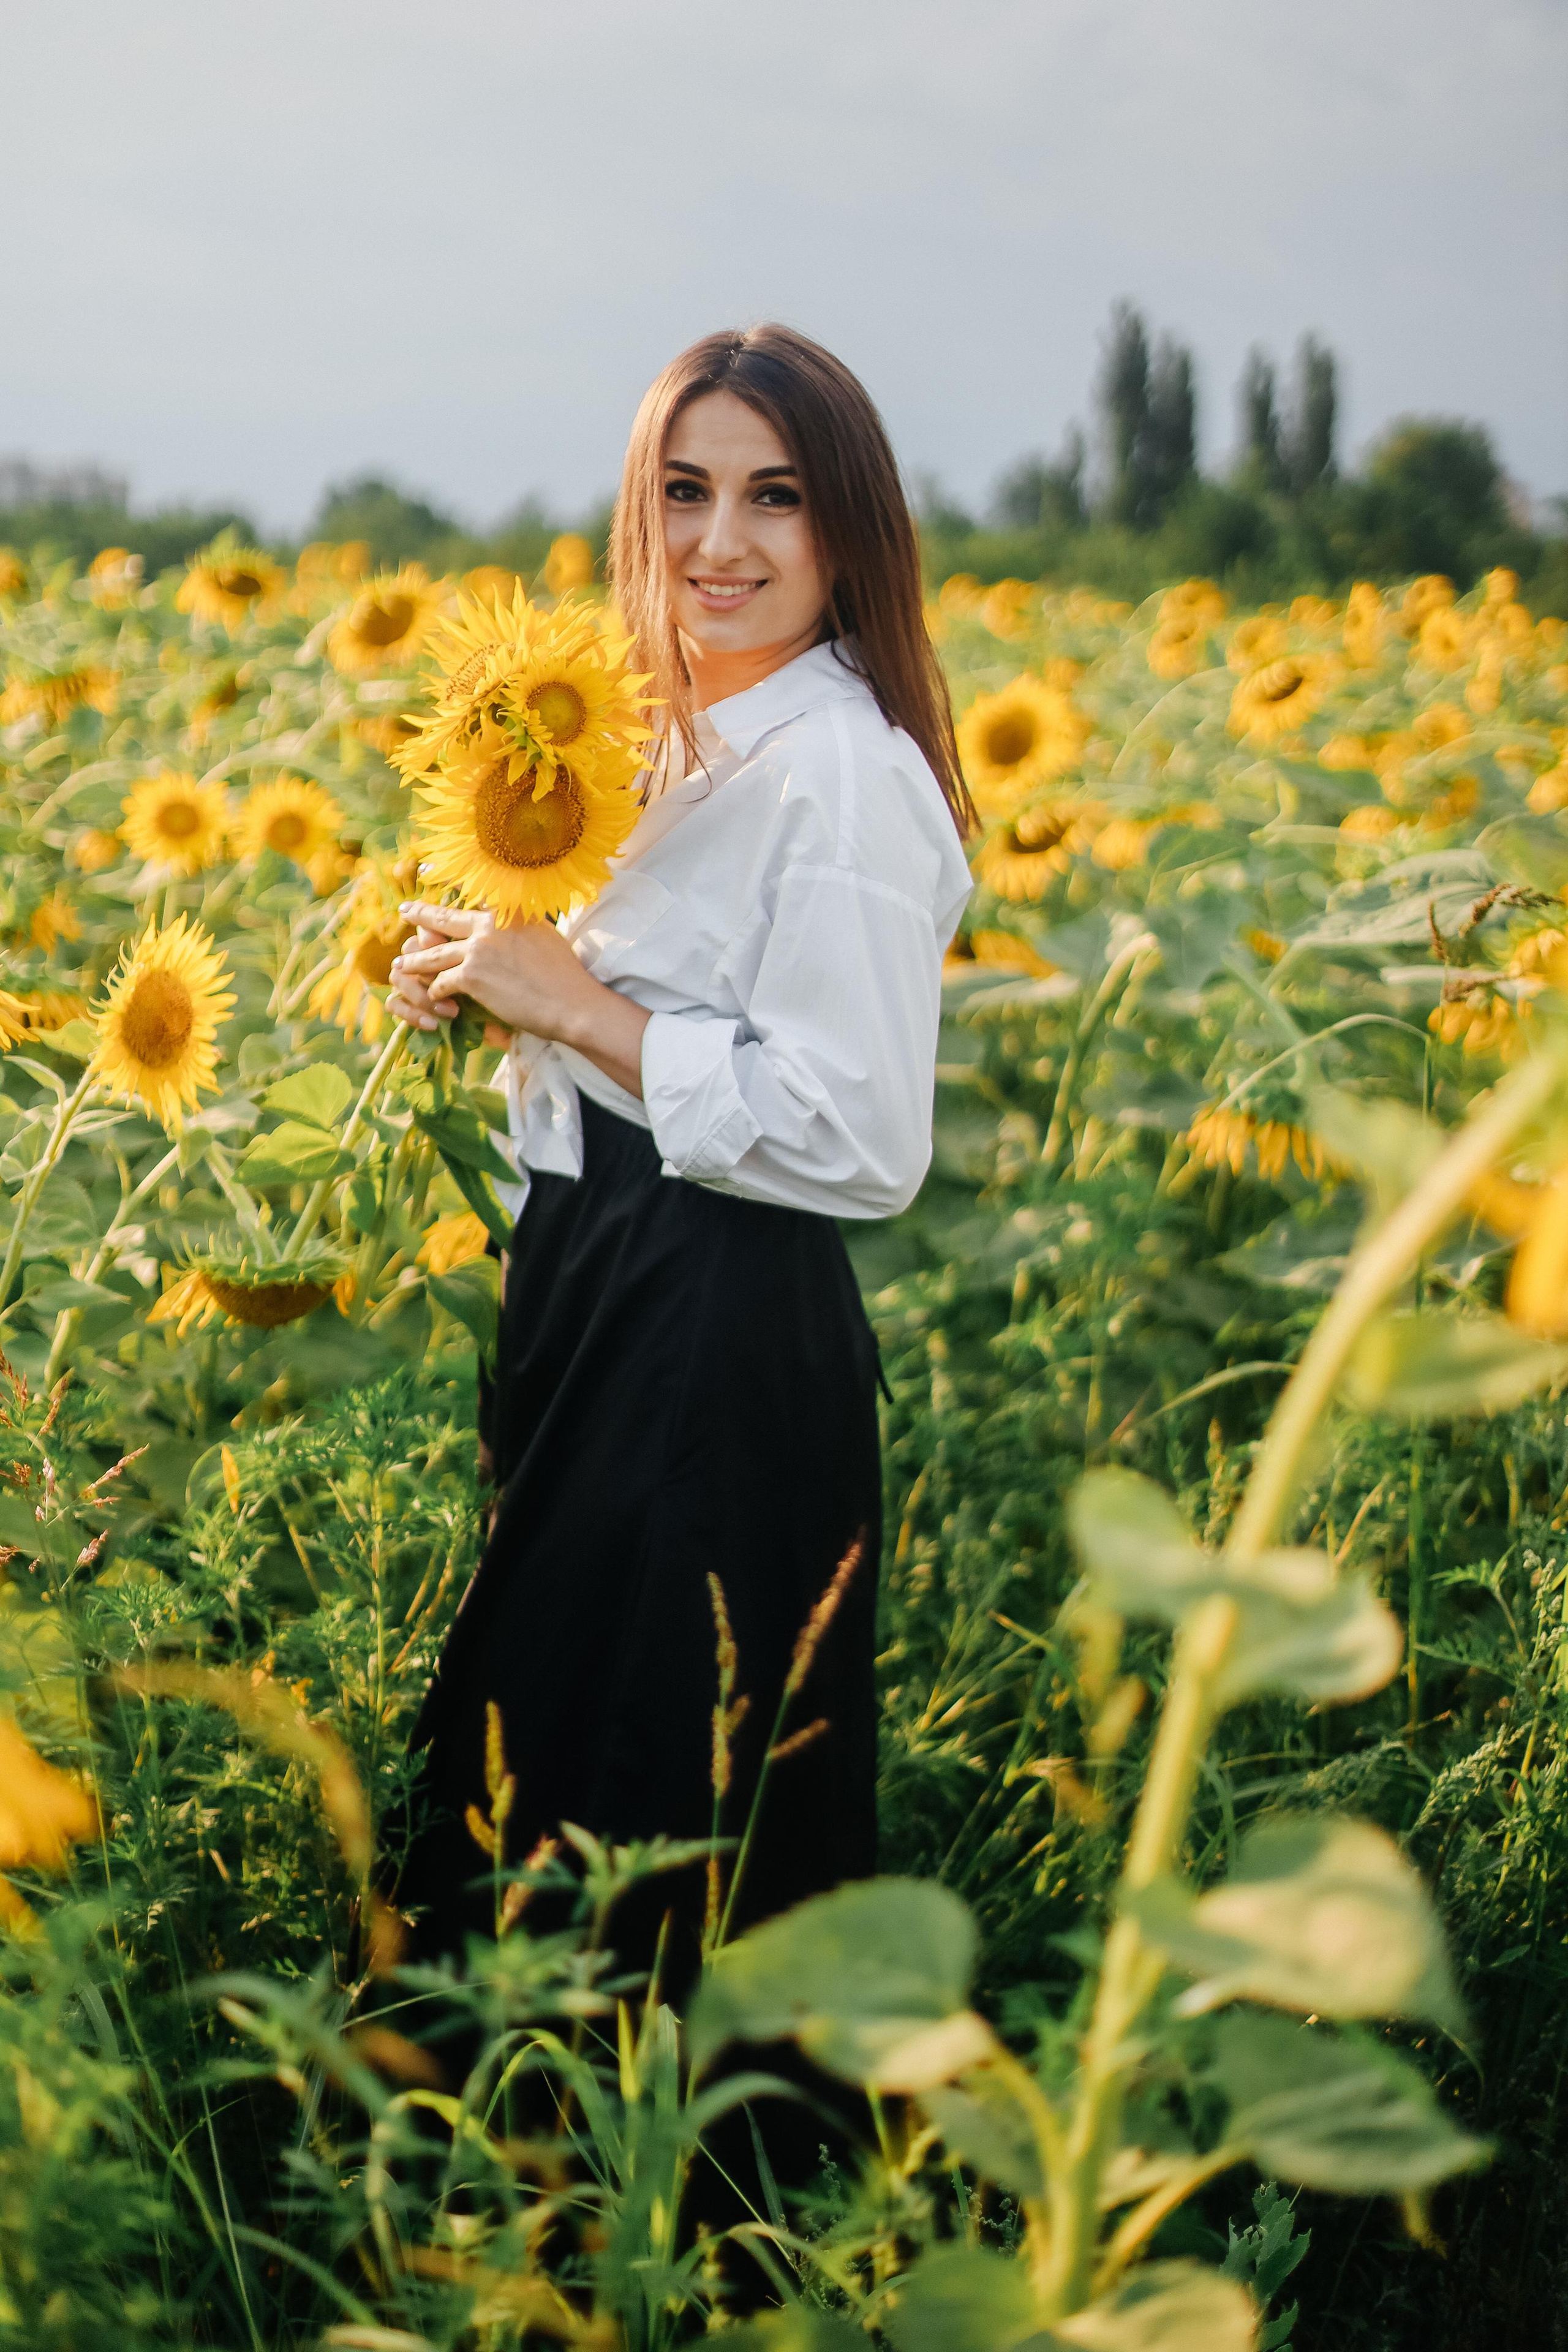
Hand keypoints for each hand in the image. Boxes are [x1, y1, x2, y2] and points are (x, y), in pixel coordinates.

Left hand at [388, 901, 650, 1096]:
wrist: (571, 1001)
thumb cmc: (564, 974)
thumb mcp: (543, 933)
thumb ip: (519, 922)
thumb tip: (510, 913)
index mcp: (506, 911)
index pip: (469, 902)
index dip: (450, 901)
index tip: (437, 897)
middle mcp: (488, 925)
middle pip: (443, 919)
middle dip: (420, 915)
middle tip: (406, 911)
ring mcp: (478, 949)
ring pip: (435, 954)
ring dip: (415, 960)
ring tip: (402, 963)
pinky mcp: (472, 976)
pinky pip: (442, 982)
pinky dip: (436, 992)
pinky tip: (434, 997)